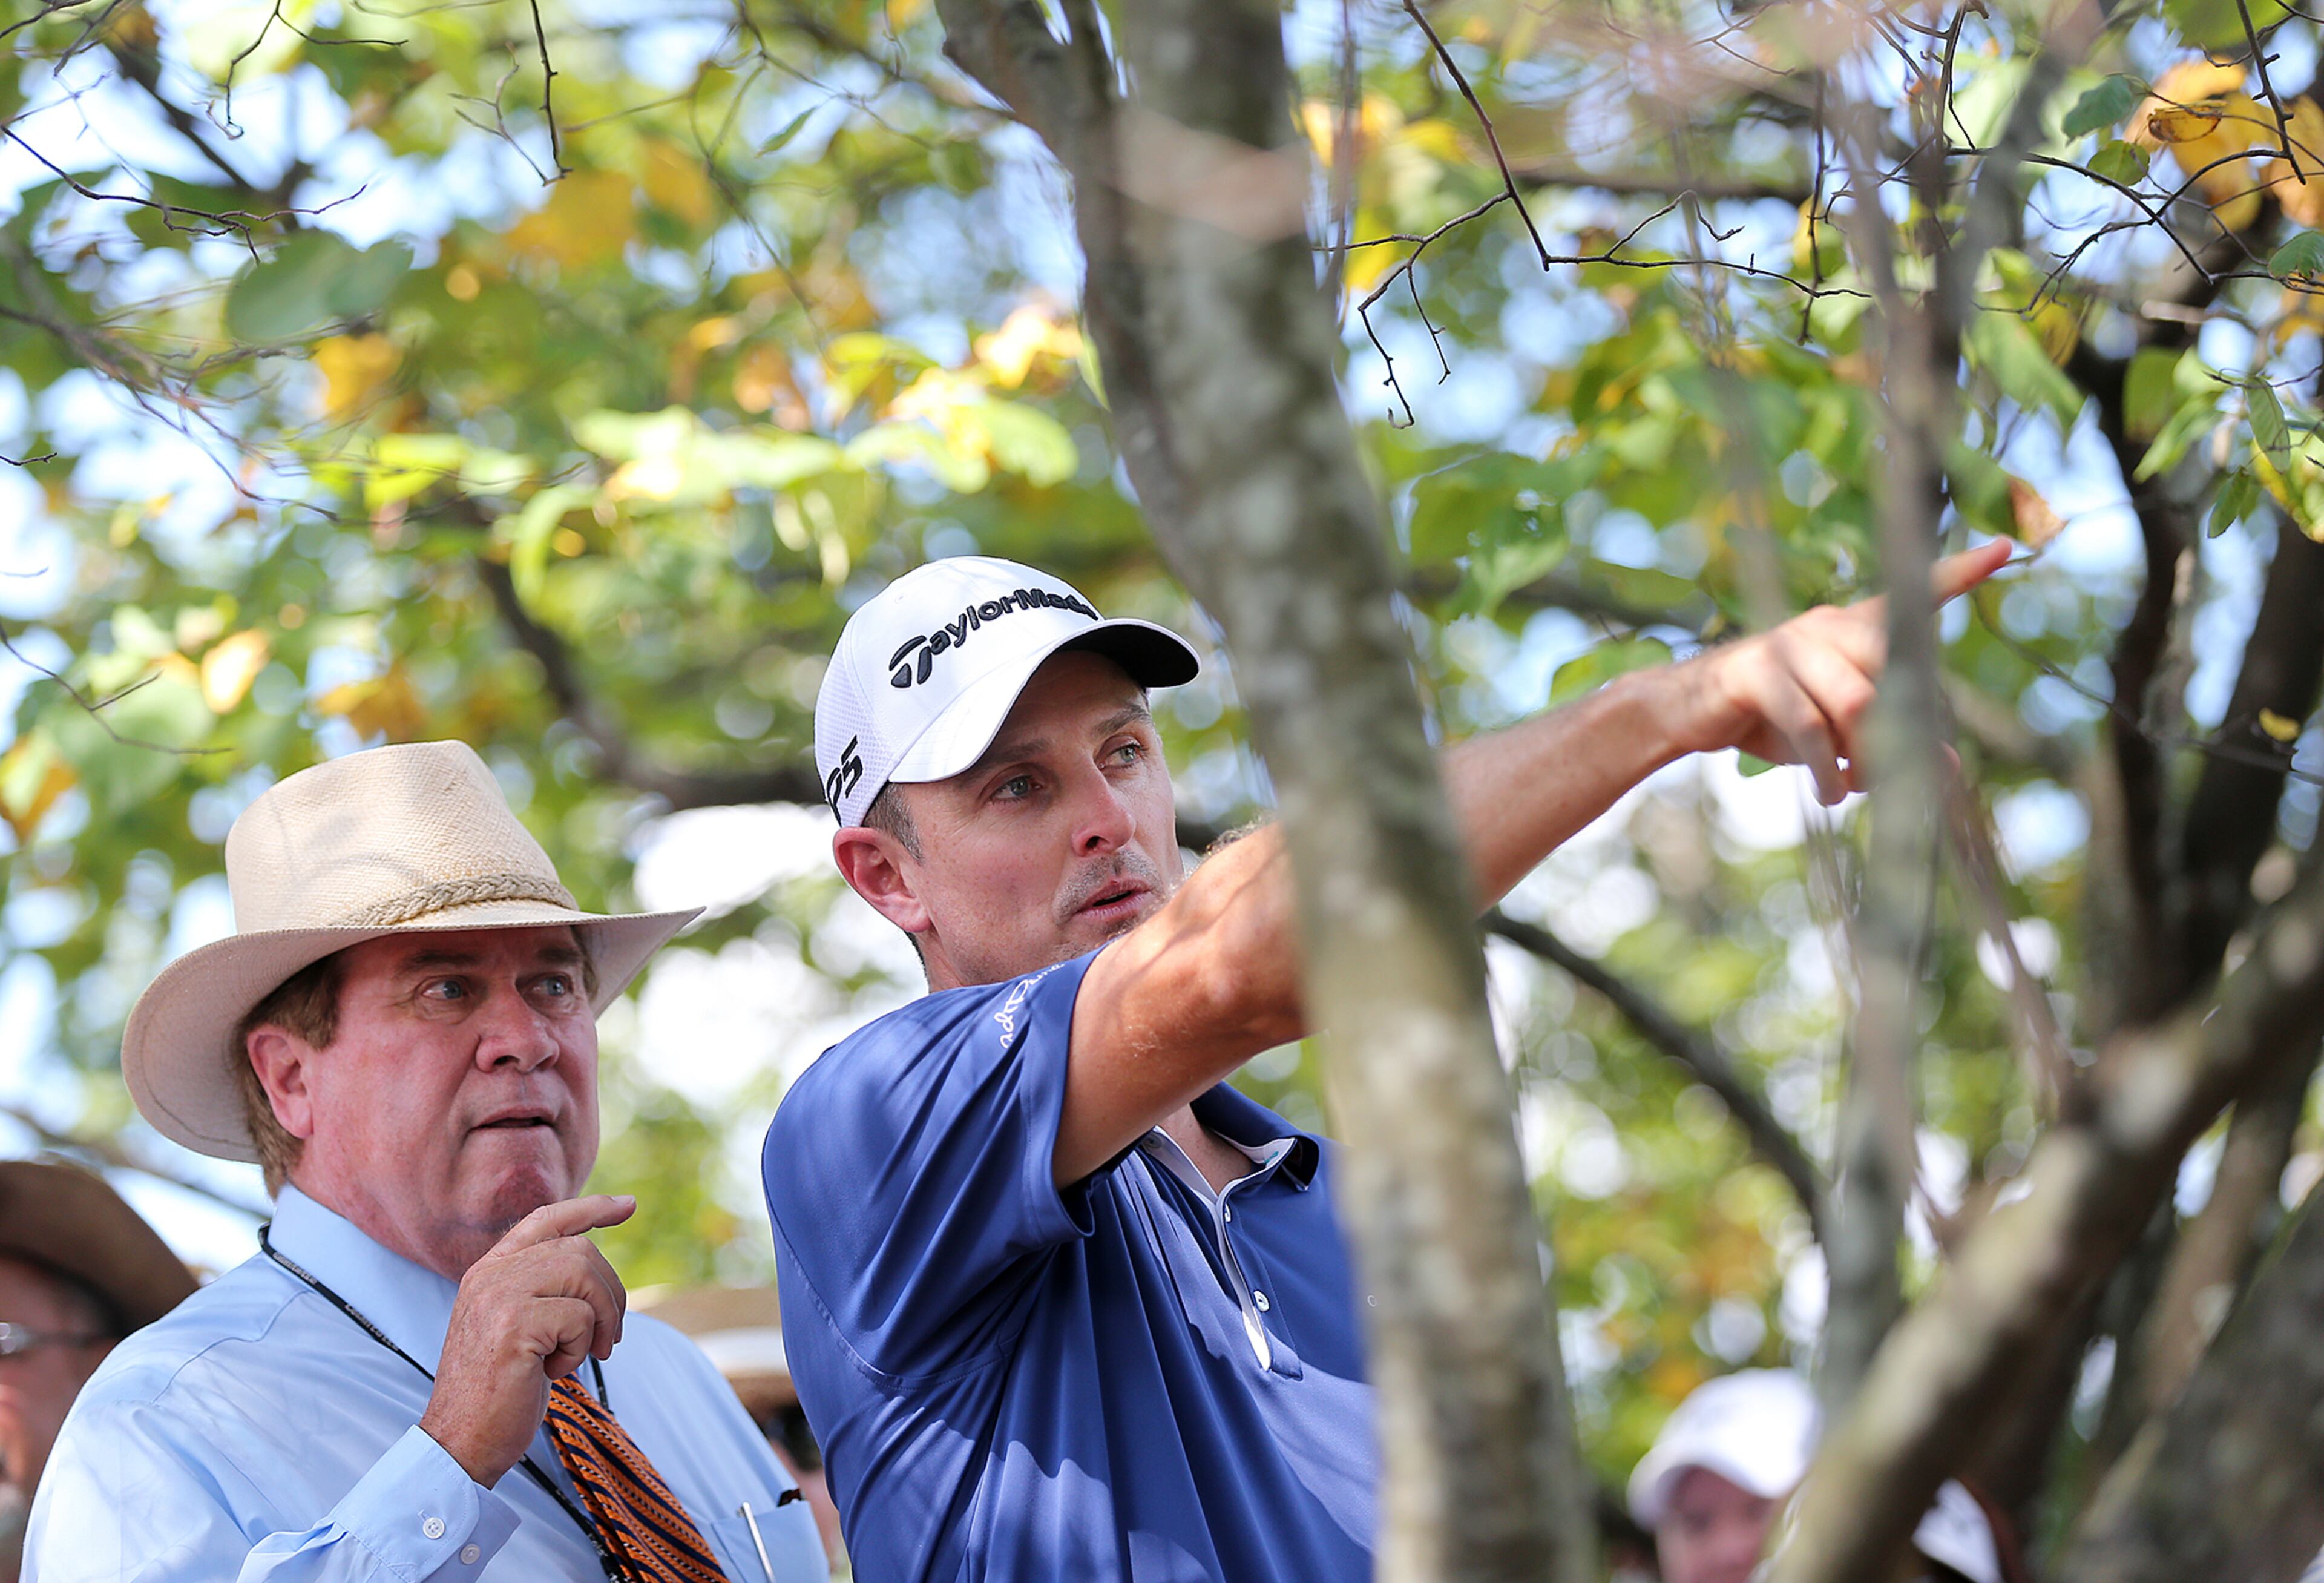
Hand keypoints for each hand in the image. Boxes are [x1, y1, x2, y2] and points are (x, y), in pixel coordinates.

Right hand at [419, 1194, 633, 1485]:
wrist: (461, 1443)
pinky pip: (579, 1317)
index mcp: (489, 1271)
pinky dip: (581, 1348)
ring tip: (588, 1355)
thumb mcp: (517, 1328)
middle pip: (580, 1250)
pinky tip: (556, 1372)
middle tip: (609, 1339)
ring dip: (600, 1320)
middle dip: (610, 1293)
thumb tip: (596, 1272)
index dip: (590, 1209)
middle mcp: (490, 1274)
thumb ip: (541, 1292)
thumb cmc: (499, 1392)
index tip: (628, 1206)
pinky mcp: (514, 1324)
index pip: (545, 1219)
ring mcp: (499, 1296)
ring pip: (584, 1275)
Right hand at [1661, 540, 2011, 804]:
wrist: (1689, 711)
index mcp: (1851, 628)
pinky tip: (1828, 794)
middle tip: (1893, 774)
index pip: (1912, 595)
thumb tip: (1948, 767)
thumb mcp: (1836, 735)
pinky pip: (1807, 722)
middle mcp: (1826, 624)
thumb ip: (1888, 742)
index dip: (1958, 573)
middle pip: (1893, 671)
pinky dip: (1824, 766)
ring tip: (1850, 789)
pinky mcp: (1756, 672)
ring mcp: (1790, 644)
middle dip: (1901, 732)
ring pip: (1855, 702)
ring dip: (1863, 757)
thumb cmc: (1770, 717)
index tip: (2006, 548)